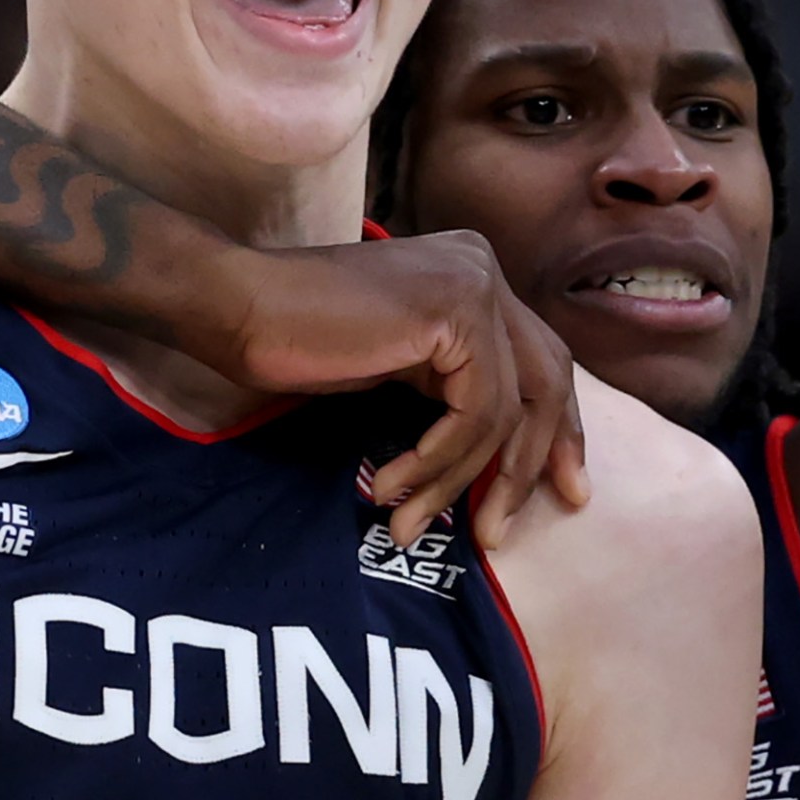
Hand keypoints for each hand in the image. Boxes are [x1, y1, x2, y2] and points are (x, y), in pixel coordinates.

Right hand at [189, 231, 588, 549]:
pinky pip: (474, 413)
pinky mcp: (456, 311)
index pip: (541, 360)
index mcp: (475, 275)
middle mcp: (484, 269)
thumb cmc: (300, 341)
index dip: (556, 429)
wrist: (238, 305)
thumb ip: (452, 385)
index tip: (560, 490)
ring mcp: (475, 284)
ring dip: (457, 482)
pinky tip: (391, 485)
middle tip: (506, 529)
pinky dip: (439, 462)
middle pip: (545, 380)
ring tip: (410, 525)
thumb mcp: (400, 364)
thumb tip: (503, 455)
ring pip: (505, 411)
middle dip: (537, 460)